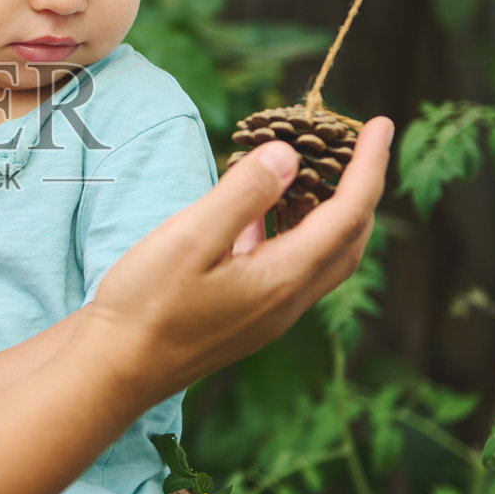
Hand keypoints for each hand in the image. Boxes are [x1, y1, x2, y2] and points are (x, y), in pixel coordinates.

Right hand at [88, 117, 391, 402]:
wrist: (114, 371)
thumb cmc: (145, 305)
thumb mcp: (190, 239)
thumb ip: (242, 195)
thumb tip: (288, 155)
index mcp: (283, 279)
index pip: (349, 213)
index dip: (369, 165)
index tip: (380, 122)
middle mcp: (286, 301)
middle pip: (348, 238)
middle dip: (360, 187)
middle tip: (353, 142)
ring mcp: (267, 314)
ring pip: (320, 255)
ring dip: (327, 209)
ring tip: (311, 168)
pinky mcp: (245, 317)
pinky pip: (288, 266)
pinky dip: (290, 230)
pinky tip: (259, 210)